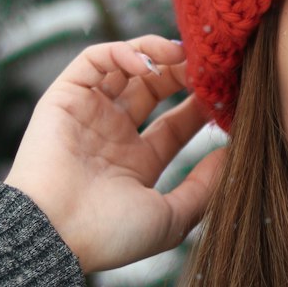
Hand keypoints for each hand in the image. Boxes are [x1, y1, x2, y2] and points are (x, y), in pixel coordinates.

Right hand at [4, 36, 227, 273]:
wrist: (54, 235)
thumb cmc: (109, 234)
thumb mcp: (170, 218)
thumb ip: (204, 188)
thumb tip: (233, 157)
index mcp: (135, 164)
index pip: (175, 125)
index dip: (201, 106)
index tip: (227, 96)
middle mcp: (111, 136)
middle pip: (153, 89)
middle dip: (182, 74)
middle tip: (208, 68)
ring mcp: (87, 115)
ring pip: (124, 67)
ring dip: (155, 54)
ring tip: (182, 55)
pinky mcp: (63, 98)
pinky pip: (92, 61)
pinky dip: (121, 52)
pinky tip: (149, 62)